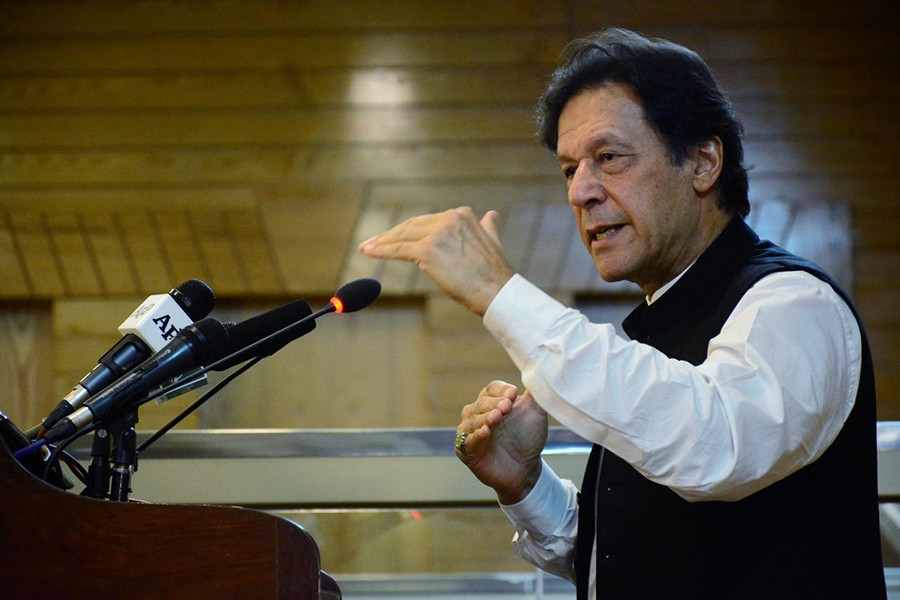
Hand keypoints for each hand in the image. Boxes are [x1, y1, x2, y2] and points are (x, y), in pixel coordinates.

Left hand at [358, 207, 514, 315]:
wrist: (497, 291)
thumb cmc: (494, 273)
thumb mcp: (493, 241)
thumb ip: (487, 227)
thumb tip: (491, 215)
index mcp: (462, 214)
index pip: (428, 221)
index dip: (409, 229)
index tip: (396, 235)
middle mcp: (449, 218)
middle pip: (412, 226)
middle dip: (391, 234)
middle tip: (375, 241)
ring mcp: (437, 233)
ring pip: (403, 236)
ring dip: (382, 242)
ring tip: (368, 247)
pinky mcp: (427, 250)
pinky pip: (398, 250)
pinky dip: (381, 250)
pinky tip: (368, 251)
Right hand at [456, 381, 547, 504]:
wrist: (526, 469)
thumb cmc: (528, 439)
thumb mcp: (535, 413)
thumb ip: (536, 394)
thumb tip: (542, 371)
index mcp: (493, 402)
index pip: (491, 389)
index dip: (501, 390)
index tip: (514, 393)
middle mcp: (478, 414)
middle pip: (481, 403)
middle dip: (494, 403)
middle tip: (507, 406)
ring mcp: (470, 432)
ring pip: (472, 420)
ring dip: (485, 417)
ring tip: (497, 417)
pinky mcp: (467, 451)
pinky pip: (467, 440)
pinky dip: (475, 436)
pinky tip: (485, 432)